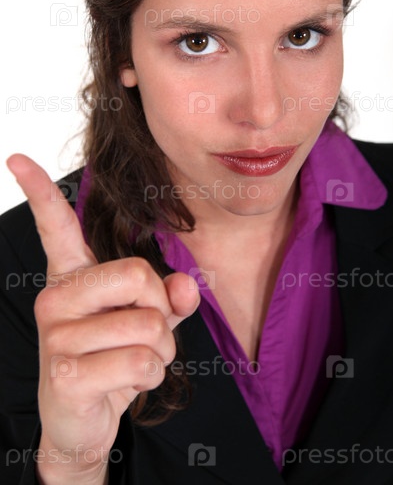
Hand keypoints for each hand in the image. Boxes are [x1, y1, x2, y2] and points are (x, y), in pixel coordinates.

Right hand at [7, 154, 199, 483]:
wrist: (82, 421)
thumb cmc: (113, 360)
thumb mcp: (147, 323)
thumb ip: (169, 299)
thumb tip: (187, 284)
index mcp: (73, 278)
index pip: (55, 227)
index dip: (39, 191)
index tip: (17, 158)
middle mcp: (56, 297)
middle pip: (138, 275)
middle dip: (161, 309)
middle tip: (147, 333)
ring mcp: (56, 335)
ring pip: (149, 326)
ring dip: (159, 352)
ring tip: (133, 363)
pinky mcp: (65, 373)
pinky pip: (141, 362)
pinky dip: (151, 377)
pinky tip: (123, 384)